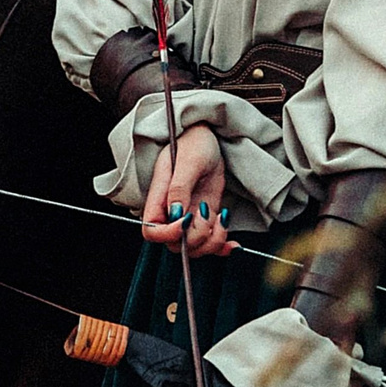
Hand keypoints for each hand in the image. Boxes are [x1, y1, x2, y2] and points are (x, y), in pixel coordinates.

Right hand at [141, 123, 230, 255]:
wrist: (208, 138)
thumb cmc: (193, 142)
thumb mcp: (188, 161)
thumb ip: (179, 188)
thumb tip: (176, 214)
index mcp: (158, 198)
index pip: (152, 231)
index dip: (168, 234)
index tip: (188, 219)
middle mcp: (171, 212)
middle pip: (175, 245)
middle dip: (196, 237)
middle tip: (208, 212)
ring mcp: (189, 217)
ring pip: (195, 247)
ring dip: (212, 241)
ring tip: (222, 218)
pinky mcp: (205, 218)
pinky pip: (211, 242)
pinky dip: (223, 247)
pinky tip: (233, 243)